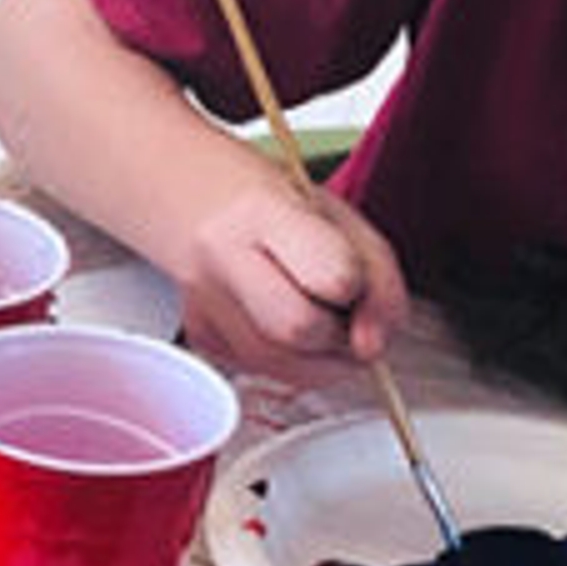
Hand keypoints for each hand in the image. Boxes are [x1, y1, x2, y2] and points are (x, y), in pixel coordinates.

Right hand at [169, 174, 410, 385]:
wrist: (189, 194)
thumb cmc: (273, 199)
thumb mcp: (341, 218)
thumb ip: (377, 281)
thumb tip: (373, 348)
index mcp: (262, 212)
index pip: (332, 278)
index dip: (357, 288)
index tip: (352, 279)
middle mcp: (220, 257)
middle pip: (300, 331)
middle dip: (337, 334)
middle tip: (340, 311)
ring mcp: (201, 301)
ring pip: (281, 366)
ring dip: (319, 355)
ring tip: (317, 316)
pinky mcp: (196, 335)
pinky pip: (262, 371)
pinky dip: (289, 358)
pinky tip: (283, 320)